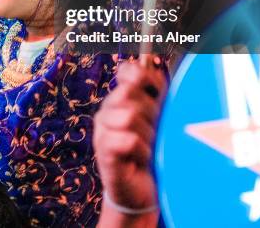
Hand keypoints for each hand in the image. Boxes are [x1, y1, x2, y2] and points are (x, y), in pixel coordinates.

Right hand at [94, 59, 166, 210]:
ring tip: (149, 147)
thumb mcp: (158, 117)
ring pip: (130, 115)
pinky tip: (142, 160)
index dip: (145, 78)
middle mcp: (106, 111)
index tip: (158, 92)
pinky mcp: (104, 153)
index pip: (127, 72)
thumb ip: (154, 91)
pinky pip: (129, 140)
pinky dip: (143, 151)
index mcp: (118, 99)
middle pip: (130, 93)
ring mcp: (102, 132)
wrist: (141, 192)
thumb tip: (152, 66)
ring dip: (148, 135)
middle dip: (152, 112)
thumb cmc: (151, 151)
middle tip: (155, 131)